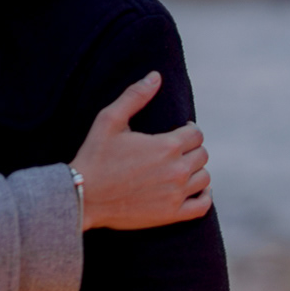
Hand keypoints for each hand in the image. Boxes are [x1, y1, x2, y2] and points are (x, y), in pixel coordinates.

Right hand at [70, 71, 211, 230]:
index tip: (181, 130)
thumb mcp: (109, 120)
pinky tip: (196, 189)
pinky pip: (203, 205)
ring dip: (197, 170)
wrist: (85, 195)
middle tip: (177, 148)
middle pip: (202, 155)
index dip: (189, 130)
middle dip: (192, 148)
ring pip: (205, 178)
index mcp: (166, 146)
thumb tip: (155, 76)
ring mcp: (176, 194)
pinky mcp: (172, 214)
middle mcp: (177, 170)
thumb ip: (134, 96)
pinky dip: (205, 196)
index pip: (196, 135)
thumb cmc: (95, 155)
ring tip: (182, 167)